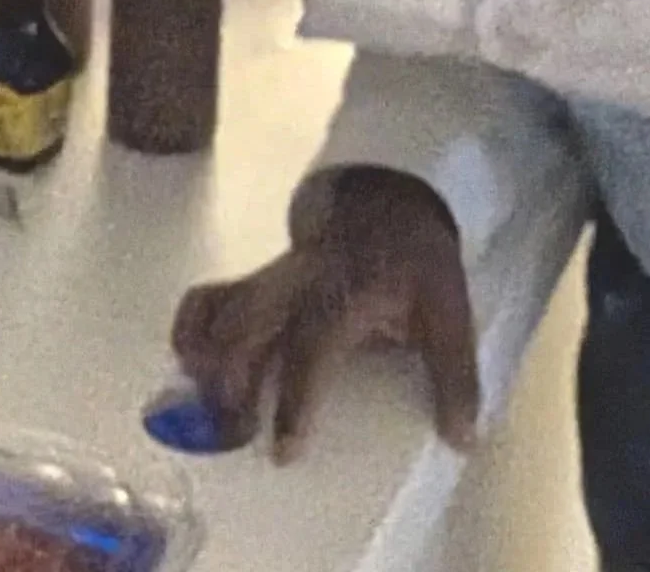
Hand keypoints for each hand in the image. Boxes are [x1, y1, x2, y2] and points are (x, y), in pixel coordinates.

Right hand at [174, 167, 480, 462]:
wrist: (384, 199)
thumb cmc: (414, 262)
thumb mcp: (448, 311)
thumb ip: (454, 375)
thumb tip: (460, 440)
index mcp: (341, 297)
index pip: (308, 352)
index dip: (293, 402)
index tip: (283, 451)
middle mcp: (293, 289)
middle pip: (244, 335)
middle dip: (230, 387)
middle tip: (230, 437)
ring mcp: (267, 281)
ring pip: (218, 316)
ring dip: (205, 363)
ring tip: (203, 409)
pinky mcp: (255, 280)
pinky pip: (208, 297)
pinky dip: (190, 326)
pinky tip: (188, 363)